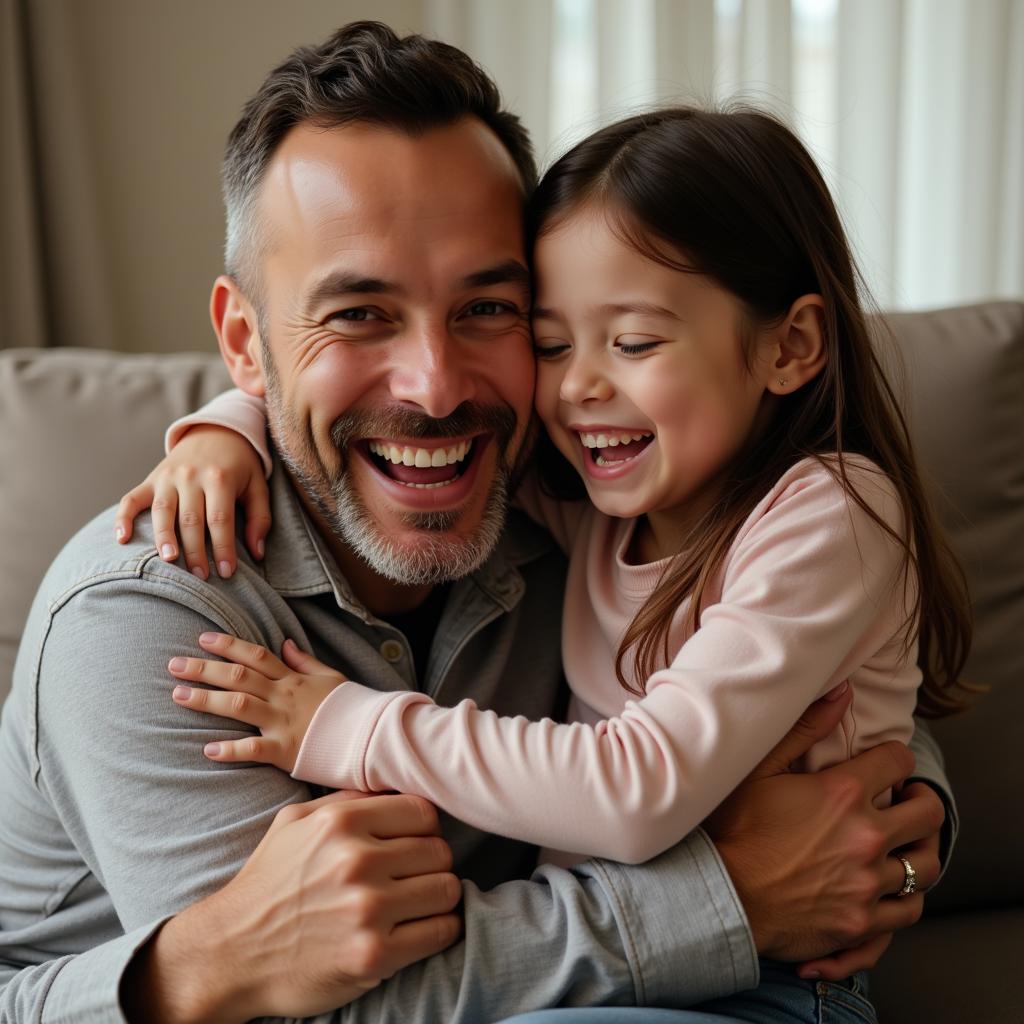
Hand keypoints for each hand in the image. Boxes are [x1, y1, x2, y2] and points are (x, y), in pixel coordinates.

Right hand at [114, 425, 269, 579]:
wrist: (216, 431)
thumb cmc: (240, 466)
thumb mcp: (258, 486)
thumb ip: (260, 518)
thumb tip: (258, 553)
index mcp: (220, 478)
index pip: (220, 519)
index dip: (223, 548)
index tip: (227, 572)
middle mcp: (191, 476)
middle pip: (190, 519)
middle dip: (195, 551)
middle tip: (200, 577)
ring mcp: (167, 477)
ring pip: (162, 511)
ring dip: (163, 537)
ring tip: (168, 561)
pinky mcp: (151, 479)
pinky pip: (132, 499)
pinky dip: (123, 517)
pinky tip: (121, 539)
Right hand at [123, 791, 462, 1022]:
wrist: (230, 952)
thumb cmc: (268, 883)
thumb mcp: (294, 822)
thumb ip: (345, 801)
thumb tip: (392, 788)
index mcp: (340, 823)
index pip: (422, 812)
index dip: (425, 828)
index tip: (415, 843)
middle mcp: (357, 861)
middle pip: (438, 850)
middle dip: (432, 863)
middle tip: (415, 876)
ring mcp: (367, 909)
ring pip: (446, 889)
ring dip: (438, 897)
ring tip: (419, 903)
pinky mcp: (373, 955)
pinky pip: (440, 932)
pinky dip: (439, 930)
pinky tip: (420, 928)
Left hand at [169, 632, 345, 772]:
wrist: (373, 735)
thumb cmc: (352, 707)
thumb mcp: (331, 676)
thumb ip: (305, 661)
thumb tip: (285, 643)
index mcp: (293, 679)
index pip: (256, 655)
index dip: (229, 645)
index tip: (203, 639)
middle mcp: (284, 696)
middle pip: (239, 676)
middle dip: (205, 669)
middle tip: (174, 665)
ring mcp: (283, 722)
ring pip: (239, 705)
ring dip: (207, 700)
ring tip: (178, 696)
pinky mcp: (286, 750)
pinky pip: (253, 749)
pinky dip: (230, 749)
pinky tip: (208, 749)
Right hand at [705, 686, 943, 975]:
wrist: (719, 896)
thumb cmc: (732, 828)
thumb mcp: (759, 768)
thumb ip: (804, 728)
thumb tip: (841, 691)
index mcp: (843, 793)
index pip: (899, 761)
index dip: (894, 758)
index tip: (884, 766)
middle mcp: (866, 836)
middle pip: (929, 814)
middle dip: (921, 801)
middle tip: (905, 801)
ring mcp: (868, 883)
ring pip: (926, 866)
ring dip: (918, 850)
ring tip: (902, 845)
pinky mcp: (863, 921)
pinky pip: (910, 910)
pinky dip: (906, 897)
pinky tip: (888, 887)